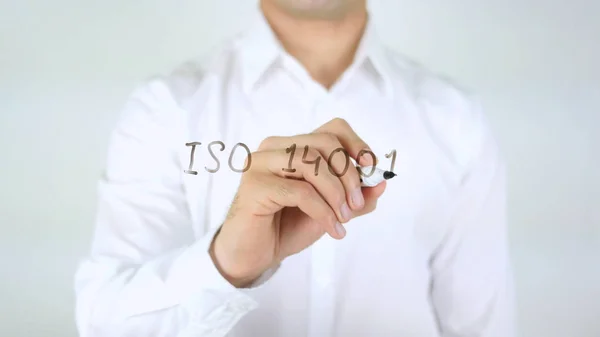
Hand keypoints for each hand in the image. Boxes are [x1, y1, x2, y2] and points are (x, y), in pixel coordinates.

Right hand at [209, 118, 386, 286]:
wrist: (253, 255)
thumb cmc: (287, 227)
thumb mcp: (331, 210)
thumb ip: (355, 197)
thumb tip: (383, 182)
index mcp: (292, 146)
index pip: (332, 129)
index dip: (357, 145)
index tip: (372, 170)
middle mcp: (273, 147)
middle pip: (325, 143)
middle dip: (349, 175)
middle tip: (356, 205)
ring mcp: (260, 163)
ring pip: (311, 163)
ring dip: (336, 193)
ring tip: (344, 219)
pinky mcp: (254, 185)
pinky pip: (300, 191)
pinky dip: (323, 211)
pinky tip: (333, 230)